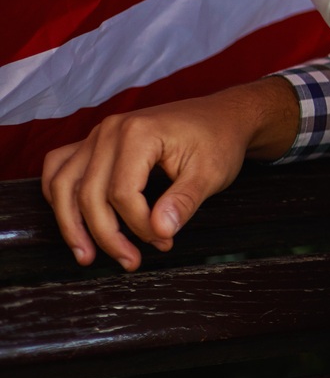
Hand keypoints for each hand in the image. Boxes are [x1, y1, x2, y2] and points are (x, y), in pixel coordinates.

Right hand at [40, 76, 302, 270]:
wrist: (223, 116)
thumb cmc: (219, 141)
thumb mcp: (211, 173)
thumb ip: (184, 202)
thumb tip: (159, 232)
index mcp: (139, 133)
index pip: (122, 193)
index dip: (138, 226)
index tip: (164, 242)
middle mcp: (110, 130)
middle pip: (89, 193)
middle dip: (108, 235)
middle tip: (131, 262)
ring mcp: (98, 134)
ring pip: (63, 184)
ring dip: (70, 224)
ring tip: (86, 256)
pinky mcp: (96, 141)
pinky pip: (60, 167)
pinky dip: (58, 195)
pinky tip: (70, 220)